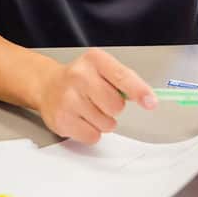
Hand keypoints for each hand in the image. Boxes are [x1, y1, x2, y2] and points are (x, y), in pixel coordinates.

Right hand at [38, 48, 156, 141]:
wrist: (47, 86)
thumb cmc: (81, 78)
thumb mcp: (102, 69)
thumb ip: (125, 80)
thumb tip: (149, 99)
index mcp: (94, 60)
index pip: (122, 76)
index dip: (139, 91)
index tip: (150, 102)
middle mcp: (78, 76)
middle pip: (116, 106)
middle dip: (114, 108)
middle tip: (101, 100)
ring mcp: (68, 98)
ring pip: (106, 124)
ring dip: (102, 121)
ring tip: (88, 109)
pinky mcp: (62, 119)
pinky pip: (93, 136)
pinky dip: (91, 132)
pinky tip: (80, 118)